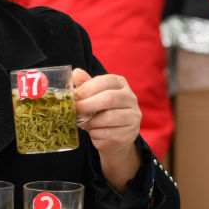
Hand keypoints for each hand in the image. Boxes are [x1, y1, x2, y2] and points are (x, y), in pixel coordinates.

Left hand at [72, 68, 141, 191]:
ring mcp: (133, 116)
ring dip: (90, 122)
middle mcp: (131, 98)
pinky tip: (92, 132)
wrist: (114, 135)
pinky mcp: (130, 133)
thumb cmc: (101, 110)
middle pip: (108, 98)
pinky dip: (96, 134)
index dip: (87, 88)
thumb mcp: (92, 94)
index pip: (106, 81)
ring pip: (109, 118)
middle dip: (87, 105)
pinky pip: (109, 134)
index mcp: (121, 84)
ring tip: (82, 123)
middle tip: (74, 111)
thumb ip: (84, 84)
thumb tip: (75, 74)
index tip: (74, 97)